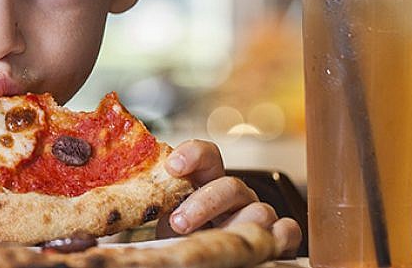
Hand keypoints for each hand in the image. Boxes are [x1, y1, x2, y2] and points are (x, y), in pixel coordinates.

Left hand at [157, 139, 302, 256]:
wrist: (202, 257)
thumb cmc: (181, 236)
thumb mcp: (165, 215)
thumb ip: (155, 201)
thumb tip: (123, 198)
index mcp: (207, 180)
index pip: (206, 155)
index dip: (192, 154)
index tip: (172, 167)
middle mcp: (234, 194)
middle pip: (230, 185)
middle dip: (204, 203)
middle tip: (179, 222)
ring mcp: (257, 213)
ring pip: (259, 210)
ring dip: (232, 227)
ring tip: (209, 244)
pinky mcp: (277, 235)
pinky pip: (288, 230)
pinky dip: (277, 236)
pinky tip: (251, 245)